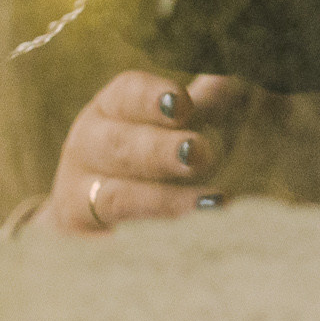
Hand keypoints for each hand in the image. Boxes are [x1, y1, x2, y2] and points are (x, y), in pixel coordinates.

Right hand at [37, 71, 255, 234]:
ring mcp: (82, 198)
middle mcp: (89, 149)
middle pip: (119, 146)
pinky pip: (114, 246)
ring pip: (117, 199)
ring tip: (212, 201)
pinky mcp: (87, 245)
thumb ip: (212, 99)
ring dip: (164, 200)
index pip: (126, 95)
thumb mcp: (186, 122)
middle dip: (159, 150)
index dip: (152, 98)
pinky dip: (149, 244)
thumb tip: (238, 74)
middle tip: (200, 152)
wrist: (102, 222)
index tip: (182, 103)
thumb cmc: (161, 153)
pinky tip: (187, 242)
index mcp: (112, 109)